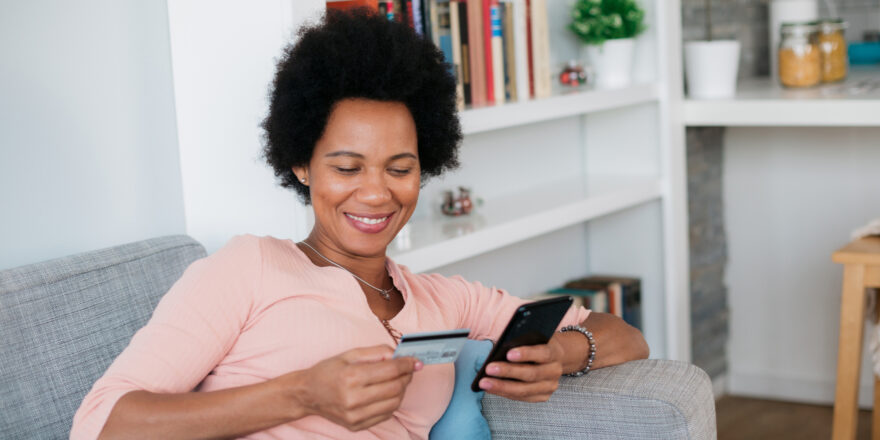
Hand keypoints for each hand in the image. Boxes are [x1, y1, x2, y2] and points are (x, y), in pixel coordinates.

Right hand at [285, 345, 421, 430]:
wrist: (308, 394)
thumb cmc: (328, 371)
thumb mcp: (350, 354)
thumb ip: (376, 352)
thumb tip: (399, 355)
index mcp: (351, 377)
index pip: (390, 371)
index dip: (407, 364)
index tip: (414, 360)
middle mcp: (353, 399)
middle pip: (395, 388)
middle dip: (407, 377)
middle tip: (408, 369)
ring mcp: (355, 416)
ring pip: (394, 403)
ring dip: (401, 390)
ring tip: (398, 380)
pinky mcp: (356, 426)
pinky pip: (385, 415)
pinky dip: (392, 402)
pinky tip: (387, 393)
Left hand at [477, 339, 564, 401]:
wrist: (552, 357)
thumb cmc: (535, 344)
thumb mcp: (532, 337)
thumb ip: (520, 342)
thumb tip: (498, 352)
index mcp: (555, 352)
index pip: (543, 353)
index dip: (526, 354)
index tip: (508, 354)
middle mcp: (555, 371)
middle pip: (531, 374)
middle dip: (508, 372)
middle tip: (489, 369)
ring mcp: (550, 386)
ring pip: (525, 389)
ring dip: (502, 387)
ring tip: (485, 382)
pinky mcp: (543, 396)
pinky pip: (522, 397)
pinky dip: (505, 393)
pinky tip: (491, 388)